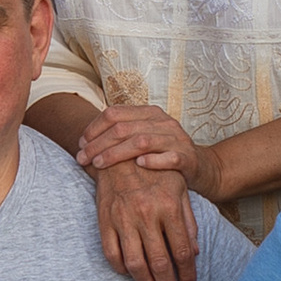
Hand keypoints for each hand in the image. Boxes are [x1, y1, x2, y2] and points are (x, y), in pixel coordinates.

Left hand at [76, 102, 215, 198]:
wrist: (200, 167)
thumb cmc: (163, 154)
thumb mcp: (142, 138)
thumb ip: (120, 135)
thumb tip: (82, 141)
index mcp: (149, 113)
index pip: (114, 113)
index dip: (93, 128)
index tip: (80, 144)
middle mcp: (163, 122)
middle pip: (123, 128)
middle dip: (98, 144)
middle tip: (82, 159)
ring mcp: (177, 139)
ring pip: (141, 141)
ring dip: (116, 153)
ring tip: (98, 164)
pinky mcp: (188, 158)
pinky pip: (169, 157)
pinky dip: (153, 160)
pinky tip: (138, 166)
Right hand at [88, 155, 201, 280]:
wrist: (118, 152)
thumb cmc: (154, 170)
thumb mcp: (180, 188)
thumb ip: (188, 220)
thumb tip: (194, 252)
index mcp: (169, 206)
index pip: (182, 251)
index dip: (187, 274)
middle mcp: (147, 215)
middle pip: (160, 262)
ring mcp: (123, 218)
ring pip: (135, 263)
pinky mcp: (105, 220)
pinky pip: (111, 253)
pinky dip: (120, 268)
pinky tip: (130, 275)